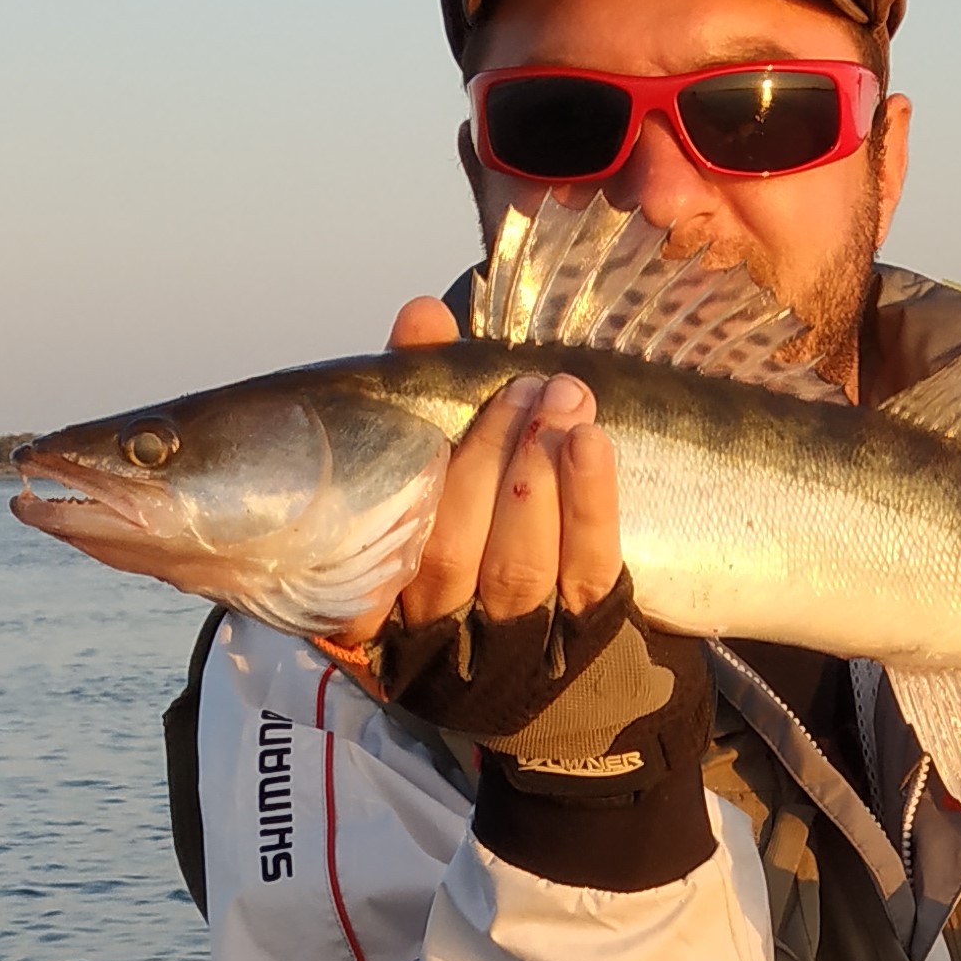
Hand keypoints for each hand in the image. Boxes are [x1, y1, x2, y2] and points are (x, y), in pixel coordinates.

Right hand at [339, 295, 620, 643]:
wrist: (573, 642)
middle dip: (483, 463)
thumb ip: (423, 394)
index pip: (371, 566)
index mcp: (383, 604)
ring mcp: (513, 645)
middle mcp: (439, 632)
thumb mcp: (442, 466)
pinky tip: (590, 441)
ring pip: (515, 567)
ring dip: (535, 474)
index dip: (391, 495)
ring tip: (558, 398)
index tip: (420, 425)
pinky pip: (587, 570)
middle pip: (449, 554)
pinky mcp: (585, 636)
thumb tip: (422, 315)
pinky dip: (588, 503)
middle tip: (520, 389)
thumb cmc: (484, 524)